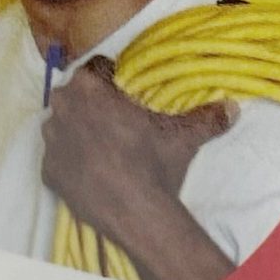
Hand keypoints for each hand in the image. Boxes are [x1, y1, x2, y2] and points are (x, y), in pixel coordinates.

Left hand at [41, 58, 235, 279]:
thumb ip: (207, 117)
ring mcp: (51, 142)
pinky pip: (56, 158)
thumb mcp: (183, 135)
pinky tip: (92, 171)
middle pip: (75, 95)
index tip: (124, 94)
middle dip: (91, 103)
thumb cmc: (154, 163)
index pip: (94, 68)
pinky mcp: (47, 172)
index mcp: (89, 87)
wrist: (135, 212)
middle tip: (115, 121)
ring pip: (61, 124)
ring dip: (77, 130)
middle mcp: (63, 108)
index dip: (111, 79)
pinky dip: (70, 161)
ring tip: (103, 147)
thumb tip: (233, 108)